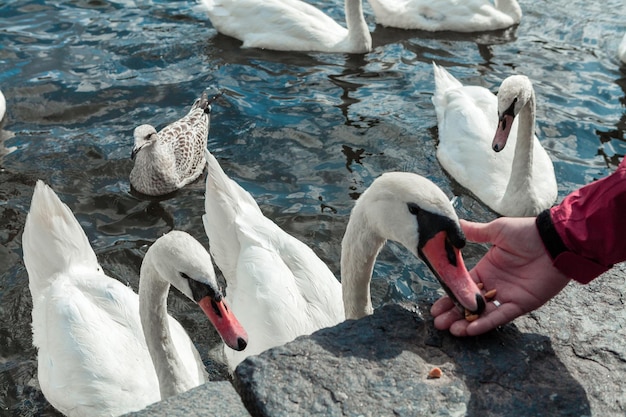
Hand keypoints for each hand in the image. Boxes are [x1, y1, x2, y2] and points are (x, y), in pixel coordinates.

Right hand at [430, 217, 570, 335]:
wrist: (555, 240)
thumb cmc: (527, 233)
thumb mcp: (496, 230)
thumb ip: (475, 232)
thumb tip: (453, 224)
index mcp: (486, 269)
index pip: (463, 286)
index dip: (448, 296)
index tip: (434, 305)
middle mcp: (494, 285)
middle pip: (469, 303)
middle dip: (453, 314)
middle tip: (438, 323)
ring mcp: (507, 296)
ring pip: (483, 313)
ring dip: (466, 322)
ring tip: (451, 330)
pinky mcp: (521, 304)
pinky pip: (501, 316)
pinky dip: (486, 323)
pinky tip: (471, 329)